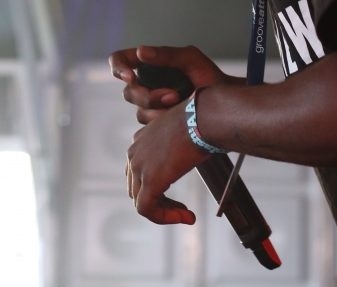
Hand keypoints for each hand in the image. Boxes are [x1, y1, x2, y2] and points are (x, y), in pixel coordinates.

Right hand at [108, 45, 241, 123]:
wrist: (226, 105)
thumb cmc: (211, 77)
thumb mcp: (192, 60)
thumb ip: (167, 54)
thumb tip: (140, 51)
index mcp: (149, 64)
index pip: (120, 60)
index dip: (118, 68)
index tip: (130, 77)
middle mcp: (146, 84)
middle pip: (128, 91)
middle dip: (147, 97)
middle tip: (173, 96)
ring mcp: (151, 105)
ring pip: (138, 111)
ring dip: (157, 111)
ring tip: (180, 106)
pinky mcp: (158, 122)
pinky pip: (149, 126)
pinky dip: (162, 122)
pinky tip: (178, 118)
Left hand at [126, 92, 209, 223]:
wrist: (202, 119)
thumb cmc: (198, 123)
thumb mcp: (180, 135)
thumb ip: (174, 150)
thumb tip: (185, 160)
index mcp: (140, 142)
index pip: (139, 174)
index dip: (159, 190)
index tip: (179, 197)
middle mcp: (134, 153)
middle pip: (138, 190)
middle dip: (161, 203)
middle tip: (184, 210)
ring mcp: (139, 167)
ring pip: (141, 202)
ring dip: (164, 213)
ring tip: (186, 215)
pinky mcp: (150, 180)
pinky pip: (147, 209)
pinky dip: (164, 217)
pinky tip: (186, 216)